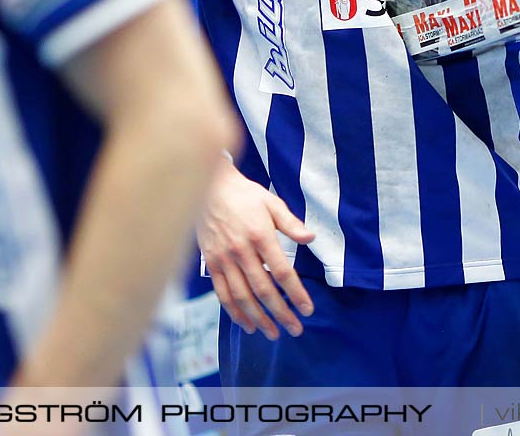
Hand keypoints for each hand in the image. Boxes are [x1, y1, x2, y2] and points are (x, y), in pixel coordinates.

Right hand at [197, 161, 315, 339]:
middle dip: (281, 313)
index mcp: (260, 235)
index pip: (281, 271)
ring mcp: (224, 259)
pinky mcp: (211, 264)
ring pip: (243, 297)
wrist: (209, 187)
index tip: (308, 309)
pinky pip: (223, 293)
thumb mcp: (272, 202)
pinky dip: (235, 312)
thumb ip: (291, 223)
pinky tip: (247, 324)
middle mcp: (241, 250)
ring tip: (274, 333)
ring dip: (259, 318)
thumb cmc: (244, 195)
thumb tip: (310, 238)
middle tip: (296, 329)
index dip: (296, 293)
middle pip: (263, 290)